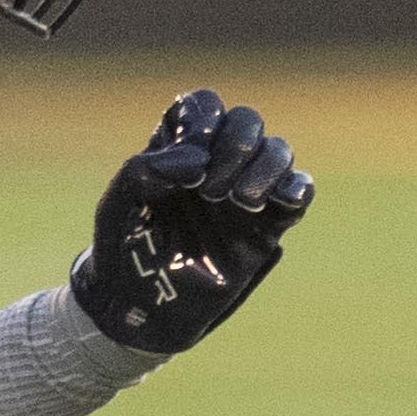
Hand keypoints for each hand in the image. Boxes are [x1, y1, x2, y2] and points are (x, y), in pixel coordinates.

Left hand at [70, 90, 314, 353]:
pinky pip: (299, 192)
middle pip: (247, 122)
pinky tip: (270, 204)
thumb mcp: (118, 205)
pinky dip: (295, 188)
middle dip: (234, 146)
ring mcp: (245, 194)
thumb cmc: (124, 252)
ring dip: (264, 167)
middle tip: (209, 190)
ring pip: (278, 151)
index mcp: (177, 150)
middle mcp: (215, 164)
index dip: (204, 119)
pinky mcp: (268, 227)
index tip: (190, 154)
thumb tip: (197, 159)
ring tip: (238, 201)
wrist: (143, 309)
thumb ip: (146, 170)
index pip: (204, 106)